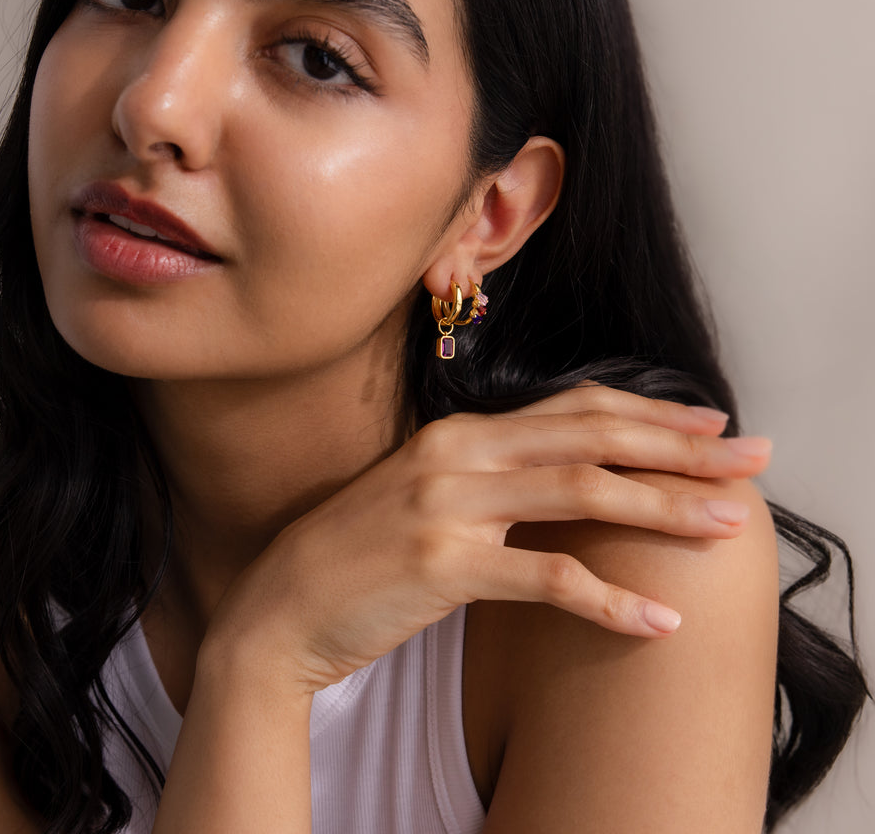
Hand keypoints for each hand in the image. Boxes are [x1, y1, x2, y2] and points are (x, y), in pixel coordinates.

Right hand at [204, 385, 770, 692]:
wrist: (280, 607)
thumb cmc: (356, 553)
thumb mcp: (423, 493)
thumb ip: (488, 475)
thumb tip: (562, 478)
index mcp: (458, 433)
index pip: (571, 409)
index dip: (647, 412)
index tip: (708, 422)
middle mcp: (458, 454)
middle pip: (590, 438)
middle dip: (678, 447)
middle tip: (749, 458)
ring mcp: (448, 505)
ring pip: (580, 494)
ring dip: (663, 509)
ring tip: (727, 527)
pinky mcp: (443, 565)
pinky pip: (547, 578)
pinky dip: (609, 601)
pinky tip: (656, 620)